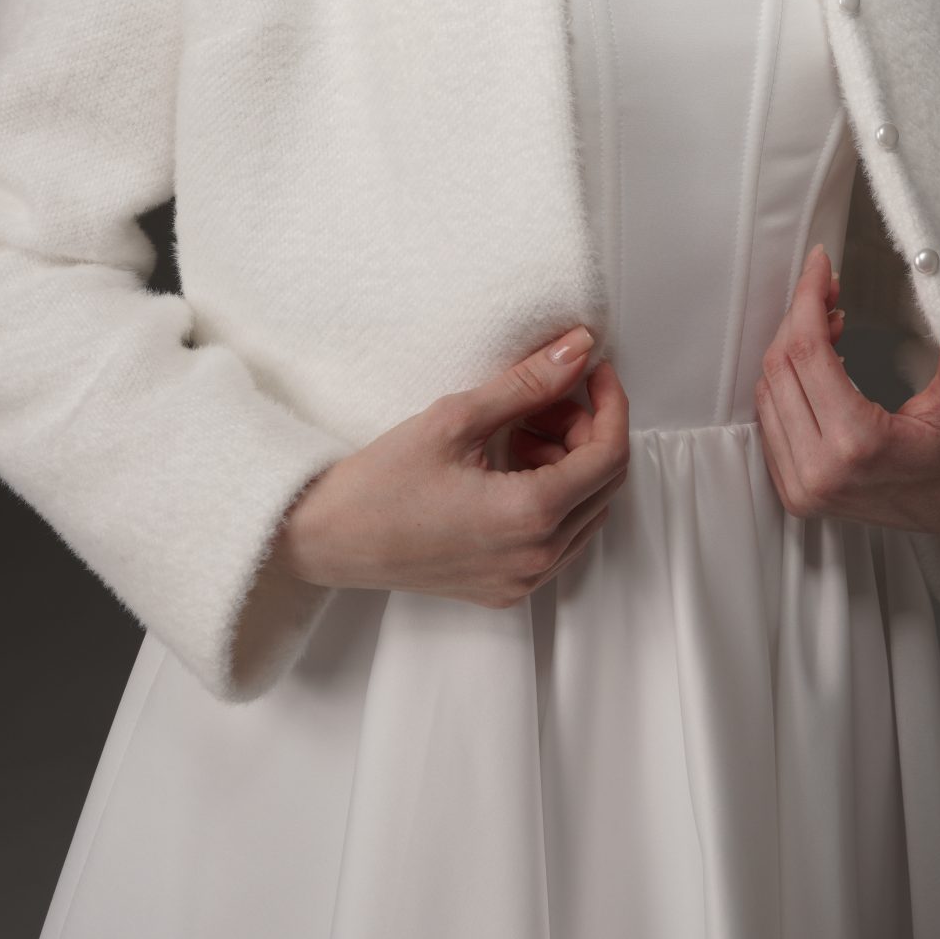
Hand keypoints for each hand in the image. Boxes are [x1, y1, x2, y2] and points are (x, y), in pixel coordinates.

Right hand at [270, 327, 630, 607]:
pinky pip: (560, 538)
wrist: (327, 539)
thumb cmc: (378, 484)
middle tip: (545, 397)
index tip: (595, 372)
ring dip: (569, 463)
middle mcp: (536, 558)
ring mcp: (524, 579)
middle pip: (605, 483)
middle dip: (587, 429)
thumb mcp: (457, 418)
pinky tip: (508, 468)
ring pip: (586, 511)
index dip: (611, 403)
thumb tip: (578, 351)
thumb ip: (528, 384)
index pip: (609, 454)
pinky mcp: (507, 587)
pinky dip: (551, 496)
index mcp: (529, 516)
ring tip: (518, 432)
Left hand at [754, 246, 939, 539]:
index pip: (808, 352)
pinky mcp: (795, 493)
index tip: (820, 263)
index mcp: (858, 446)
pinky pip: (770, 421)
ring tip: (827, 321)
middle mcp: (819, 472)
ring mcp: (803, 488)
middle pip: (781, 367)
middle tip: (826, 287)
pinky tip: (817, 361)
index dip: (808, 298)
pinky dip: (785, 382)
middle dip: (799, 316)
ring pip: (769, 392)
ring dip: (791, 347)